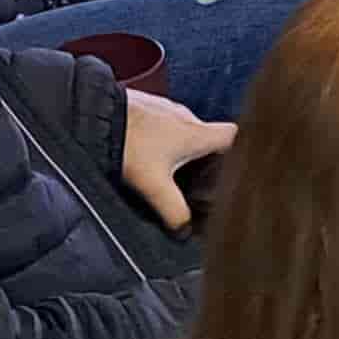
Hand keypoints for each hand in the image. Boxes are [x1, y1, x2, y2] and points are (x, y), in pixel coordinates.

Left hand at [115, 85, 233, 234]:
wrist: (96, 114)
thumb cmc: (129, 144)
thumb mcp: (154, 185)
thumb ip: (175, 211)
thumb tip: (185, 231)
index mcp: (196, 132)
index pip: (234, 135)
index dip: (242, 150)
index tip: (239, 166)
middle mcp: (187, 116)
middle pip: (210, 137)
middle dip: (209, 158)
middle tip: (203, 181)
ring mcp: (167, 109)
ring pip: (187, 131)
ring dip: (184, 150)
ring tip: (174, 172)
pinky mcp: (149, 107)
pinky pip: (167, 125)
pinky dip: (165, 140)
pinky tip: (151, 156)